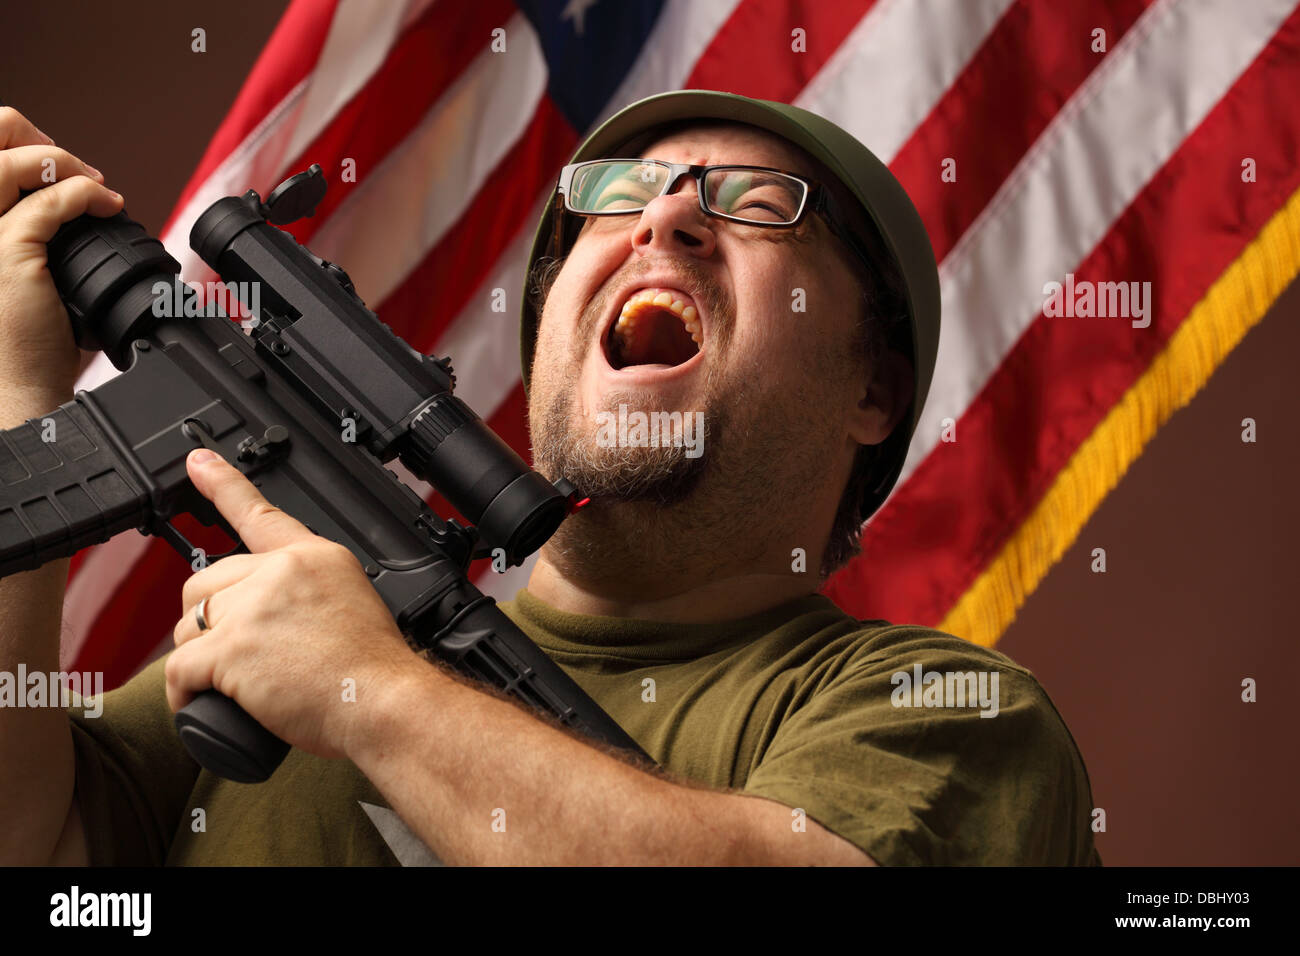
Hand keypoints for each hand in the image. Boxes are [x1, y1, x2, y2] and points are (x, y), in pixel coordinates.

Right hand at [0, 107, 122, 404]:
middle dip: (32, 138)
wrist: (16, 384)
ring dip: (63, 162)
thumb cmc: (20, 336)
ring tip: (96, 185)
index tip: (53, 159)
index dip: (13, 141)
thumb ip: (30, 230)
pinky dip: (86, 195)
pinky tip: (108, 205)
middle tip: (74, 166)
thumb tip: (68, 199)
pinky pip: (51, 202)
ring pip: (10, 161)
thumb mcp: (18, 269)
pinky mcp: (7, 251)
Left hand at [166, 448, 421, 761]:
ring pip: (189, 626)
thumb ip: (311, 595)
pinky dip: (184, 696)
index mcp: (316, 557)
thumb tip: (273, 616)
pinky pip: (180, 669)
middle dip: (208, 619)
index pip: (260, 513)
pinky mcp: (233, 648)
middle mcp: (282, 572)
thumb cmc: (377, 674)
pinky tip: (201, 706)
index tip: (198, 461)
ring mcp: (255, 608)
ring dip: (200, 659)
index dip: (223, 483)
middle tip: (238, 653)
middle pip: (206, 582)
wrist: (385, 703)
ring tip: (236, 686)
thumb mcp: (355, 605)